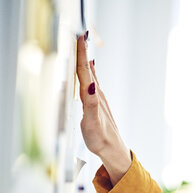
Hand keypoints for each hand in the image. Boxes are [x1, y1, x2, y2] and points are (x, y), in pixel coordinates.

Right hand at [76, 33, 130, 185]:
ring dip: (85, 62)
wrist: (113, 150)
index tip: (80, 38)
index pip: (85, 72)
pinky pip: (92, 85)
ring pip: (91, 77)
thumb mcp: (92, 123)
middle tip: (80, 36)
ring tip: (83, 48)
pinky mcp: (98, 106)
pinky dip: (89, 75)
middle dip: (83, 53)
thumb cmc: (101, 139)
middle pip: (88, 71)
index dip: (81, 55)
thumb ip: (91, 104)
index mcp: (93, 97)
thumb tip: (90, 85)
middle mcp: (97, 96)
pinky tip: (89, 73)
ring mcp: (98, 100)